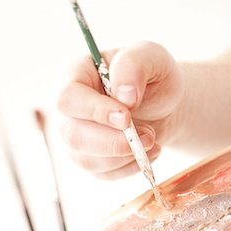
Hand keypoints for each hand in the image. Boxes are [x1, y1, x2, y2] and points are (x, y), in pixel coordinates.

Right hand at [57, 42, 183, 178]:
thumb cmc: (153, 76)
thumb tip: (124, 96)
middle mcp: (68, 110)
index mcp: (74, 76)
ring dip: (124, 155)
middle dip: (114, 141)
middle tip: (148, 135)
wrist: (163, 105)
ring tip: (151, 139)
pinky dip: (128, 167)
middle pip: (73, 135)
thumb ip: (134, 65)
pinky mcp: (88, 159)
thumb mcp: (152, 57)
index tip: (126, 118)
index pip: (68, 98)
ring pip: (86, 159)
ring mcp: (75, 137)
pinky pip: (102, 173)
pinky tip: (145, 151)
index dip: (94, 111)